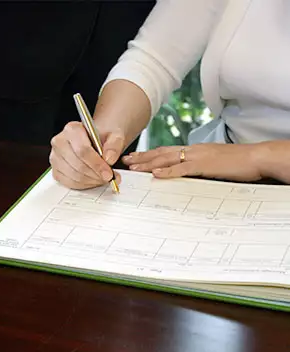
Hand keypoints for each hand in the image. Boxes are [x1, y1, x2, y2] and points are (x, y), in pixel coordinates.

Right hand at [50, 121, 124, 188]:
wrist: (97, 141)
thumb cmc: (103, 137)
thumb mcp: (115, 136)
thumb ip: (114, 146)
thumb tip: (109, 159)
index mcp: (72, 129)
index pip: (82, 150)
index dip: (97, 164)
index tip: (109, 174)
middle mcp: (60, 142)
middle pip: (78, 165)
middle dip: (96, 175)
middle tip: (110, 178)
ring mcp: (55, 157)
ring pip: (74, 176)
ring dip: (92, 181)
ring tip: (103, 178)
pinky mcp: (56, 170)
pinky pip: (70, 183)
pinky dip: (84, 185)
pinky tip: (94, 180)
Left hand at [122, 143, 263, 181]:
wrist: (253, 157)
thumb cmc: (234, 161)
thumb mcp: (211, 163)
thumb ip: (196, 166)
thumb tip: (183, 172)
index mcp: (192, 150)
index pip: (165, 151)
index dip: (148, 154)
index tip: (134, 157)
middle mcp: (191, 150)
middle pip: (161, 153)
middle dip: (142, 157)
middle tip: (126, 160)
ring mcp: (197, 157)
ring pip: (167, 159)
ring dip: (149, 163)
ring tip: (133, 167)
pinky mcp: (204, 165)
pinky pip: (183, 168)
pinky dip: (168, 171)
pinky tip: (156, 174)